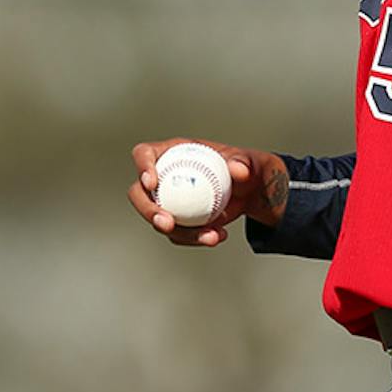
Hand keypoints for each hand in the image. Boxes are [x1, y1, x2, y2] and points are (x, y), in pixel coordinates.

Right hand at [127, 138, 287, 247]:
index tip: (152, 183)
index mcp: (172, 152)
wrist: (252, 192)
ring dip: (179, 232)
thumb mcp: (250, 161)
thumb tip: (237, 170)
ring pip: (158, 220)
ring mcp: (168, 200)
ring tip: (208, 236)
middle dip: (147, 210)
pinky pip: (178, 233)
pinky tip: (217, 236)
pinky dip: (196, 238)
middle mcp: (164, 176)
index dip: (142, 166)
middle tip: (167, 223)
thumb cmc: (246, 167)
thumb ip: (244, 163)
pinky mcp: (178, 220)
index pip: (145, 154)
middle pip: (139, 193)